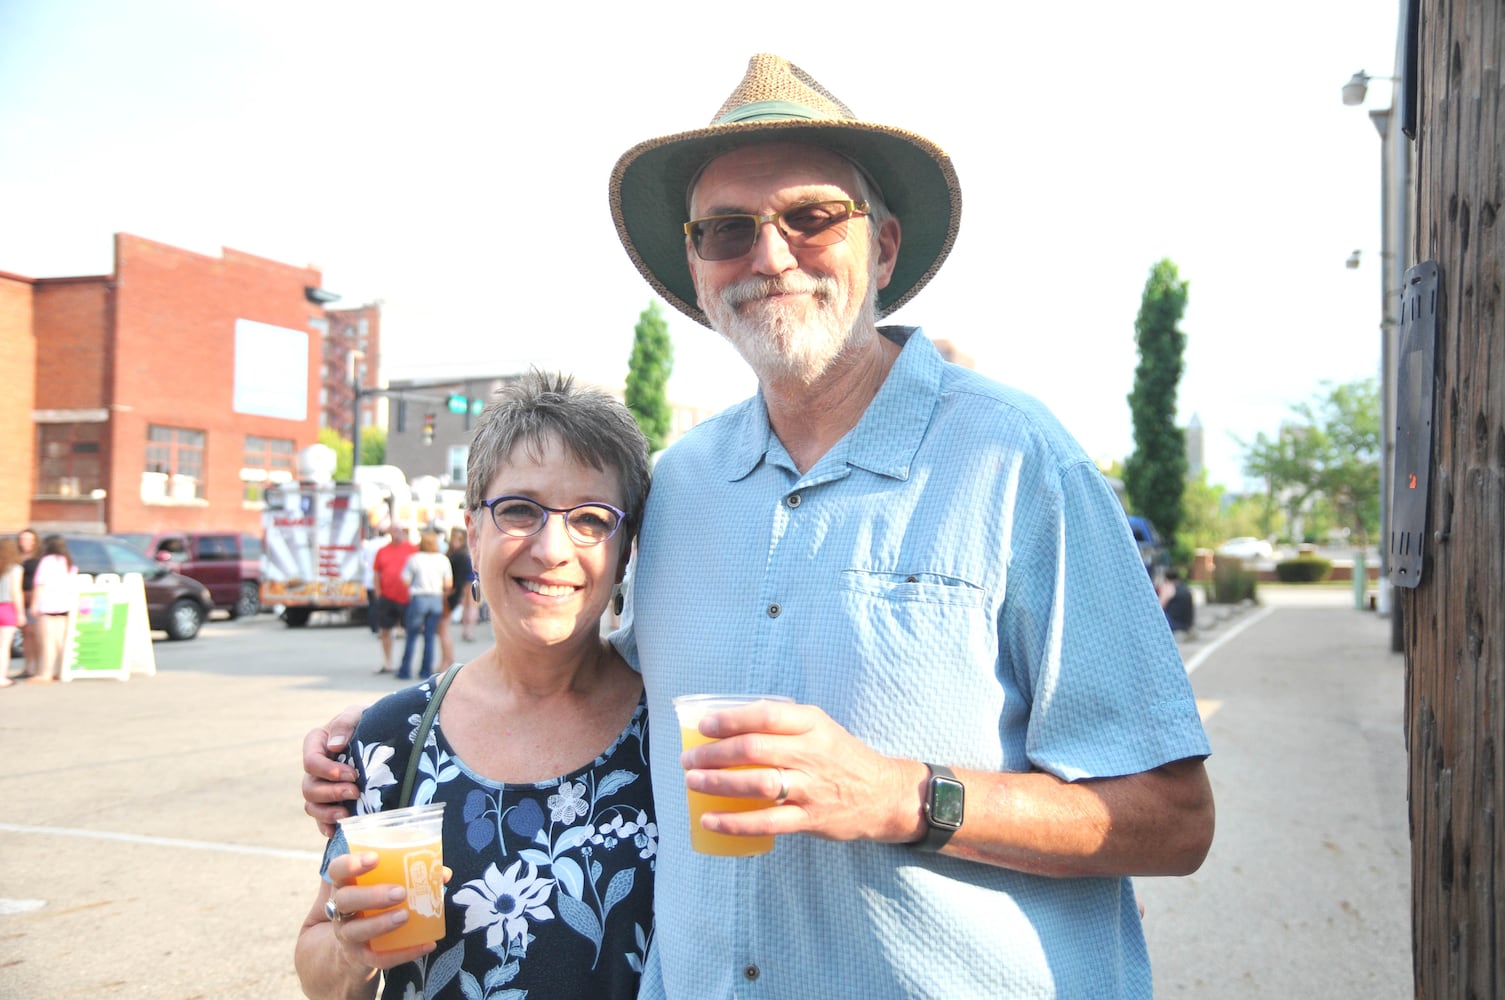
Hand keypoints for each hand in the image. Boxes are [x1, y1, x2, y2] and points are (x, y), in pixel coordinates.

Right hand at [303, 704, 366, 836]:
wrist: (386, 734)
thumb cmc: (370, 720)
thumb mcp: (359, 714)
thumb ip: (345, 723)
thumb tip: (334, 746)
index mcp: (317, 743)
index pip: (310, 761)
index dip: (327, 771)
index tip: (352, 774)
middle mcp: (316, 767)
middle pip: (309, 787)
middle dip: (330, 792)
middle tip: (355, 792)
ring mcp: (323, 786)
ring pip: (312, 805)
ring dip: (327, 812)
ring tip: (347, 813)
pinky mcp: (333, 801)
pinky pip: (321, 819)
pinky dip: (326, 826)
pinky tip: (336, 831)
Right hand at [319, 852, 439, 971]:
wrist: (351, 947)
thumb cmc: (371, 906)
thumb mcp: (379, 887)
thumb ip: (406, 875)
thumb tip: (442, 873)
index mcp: (345, 886)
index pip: (337, 870)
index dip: (350, 863)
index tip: (375, 858)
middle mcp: (340, 910)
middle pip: (345, 900)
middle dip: (371, 895)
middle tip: (400, 892)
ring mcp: (348, 935)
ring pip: (356, 931)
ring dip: (381, 924)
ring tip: (405, 916)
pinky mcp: (361, 957)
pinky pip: (379, 958)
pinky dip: (404, 953)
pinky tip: (427, 944)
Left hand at [679, 701, 926, 844]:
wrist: (884, 794)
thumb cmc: (842, 757)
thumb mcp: (820, 728)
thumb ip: (783, 725)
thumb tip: (730, 724)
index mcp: (812, 725)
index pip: (766, 716)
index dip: (730, 720)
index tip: (704, 726)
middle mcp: (812, 753)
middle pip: (755, 749)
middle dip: (714, 754)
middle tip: (689, 759)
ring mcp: (811, 788)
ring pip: (757, 783)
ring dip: (719, 783)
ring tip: (693, 782)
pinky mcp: (810, 819)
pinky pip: (766, 822)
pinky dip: (734, 822)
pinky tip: (710, 820)